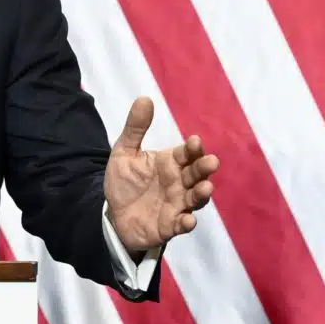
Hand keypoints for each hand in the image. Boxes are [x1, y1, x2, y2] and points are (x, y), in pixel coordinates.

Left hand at [104, 97, 219, 252]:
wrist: (114, 214)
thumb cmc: (126, 182)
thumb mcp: (124, 153)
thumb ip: (135, 128)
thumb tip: (144, 98)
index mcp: (171, 163)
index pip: (186, 154)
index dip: (192, 148)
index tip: (194, 141)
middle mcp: (179, 183)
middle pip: (196, 174)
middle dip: (204, 169)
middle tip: (211, 162)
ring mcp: (177, 205)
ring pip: (195, 199)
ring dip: (202, 194)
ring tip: (206, 187)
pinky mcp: (170, 226)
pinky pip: (181, 225)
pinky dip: (186, 223)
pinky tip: (188, 220)